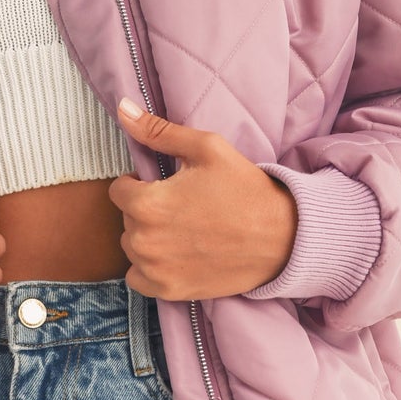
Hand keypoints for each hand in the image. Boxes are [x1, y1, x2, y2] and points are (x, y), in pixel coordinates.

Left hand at [110, 97, 296, 298]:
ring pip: (132, 248)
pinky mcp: (169, 291)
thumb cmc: (245, 189)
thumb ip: (158, 131)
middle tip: (183, 207)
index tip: (167, 186)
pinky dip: (150, 268)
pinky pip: (138, 278)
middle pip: (127, 219)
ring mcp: (155, 270)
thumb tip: (122, 108)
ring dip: (148, 238)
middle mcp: (143, 240)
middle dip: (147, 210)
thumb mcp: (206, 148)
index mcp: (147, 203)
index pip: (119, 190)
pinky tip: (176, 255)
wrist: (282, 237)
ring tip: (183, 230)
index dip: (141, 183)